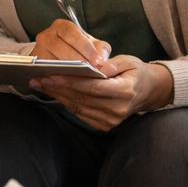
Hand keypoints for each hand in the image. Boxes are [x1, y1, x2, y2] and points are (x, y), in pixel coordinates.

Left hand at [29, 55, 173, 130]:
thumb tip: (92, 65)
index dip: (71, 82)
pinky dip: (66, 102)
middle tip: (38, 78)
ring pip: (78, 107)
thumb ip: (110, 63)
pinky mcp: (104, 125)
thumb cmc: (137, 72)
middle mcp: (117, 110)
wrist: (148, 92)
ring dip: (58, 96)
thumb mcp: (129, 61)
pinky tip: (55, 92)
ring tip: (41, 84)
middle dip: (58, 88)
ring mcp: (110, 120)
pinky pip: (80, 113)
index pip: (93, 87)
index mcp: (125, 92)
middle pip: (82, 99)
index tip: (52, 74)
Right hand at [31, 18, 112, 71]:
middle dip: (77, 60)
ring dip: (66, 70)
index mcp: (61, 26)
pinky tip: (68, 83)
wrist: (60, 58)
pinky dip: (56, 78)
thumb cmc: (78, 49)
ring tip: (81, 78)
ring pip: (50, 60)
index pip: (72, 33)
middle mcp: (46, 35)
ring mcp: (37, 50)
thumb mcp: (92, 45)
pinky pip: (44, 72)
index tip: (97, 60)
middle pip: (59, 47)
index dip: (85, 47)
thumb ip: (100, 49)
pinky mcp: (34, 66)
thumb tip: (102, 58)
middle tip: (91, 71)